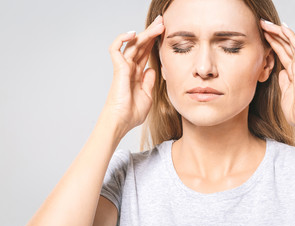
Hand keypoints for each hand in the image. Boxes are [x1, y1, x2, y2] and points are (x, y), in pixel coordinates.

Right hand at [104, 15, 163, 131]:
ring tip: (158, 24)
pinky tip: (132, 33)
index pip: (146, 52)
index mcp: (137, 74)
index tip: (164, 32)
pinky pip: (116, 49)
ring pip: (133, 44)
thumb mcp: (147, 96)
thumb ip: (149, 81)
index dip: (154, 41)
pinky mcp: (118, 69)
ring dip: (145, 33)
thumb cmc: (132, 113)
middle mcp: (130, 68)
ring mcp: (124, 67)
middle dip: (152, 32)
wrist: (122, 122)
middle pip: (141, 45)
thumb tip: (151, 69)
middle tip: (162, 21)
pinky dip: (121, 39)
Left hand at [260, 19, 294, 130]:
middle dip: (272, 34)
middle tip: (260, 25)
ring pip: (289, 42)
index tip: (260, 36)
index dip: (272, 43)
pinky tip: (281, 27)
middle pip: (284, 45)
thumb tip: (280, 73)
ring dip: (277, 31)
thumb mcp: (285, 93)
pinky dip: (289, 35)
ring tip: (265, 24)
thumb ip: (283, 81)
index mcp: (293, 72)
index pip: (281, 52)